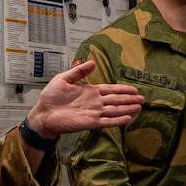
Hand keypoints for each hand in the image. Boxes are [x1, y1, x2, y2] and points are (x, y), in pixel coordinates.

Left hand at [25, 60, 143, 138]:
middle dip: (129, 99)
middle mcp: (95, 102)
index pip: (110, 89)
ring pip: (114, 110)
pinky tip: (127, 118)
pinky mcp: (90, 122)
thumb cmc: (51, 97)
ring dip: (127, 108)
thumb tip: (92, 63)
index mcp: (90, 91)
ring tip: (139, 107)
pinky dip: (117, 120)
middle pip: (116, 100)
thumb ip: (78, 72)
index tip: (134, 89)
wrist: (43, 113)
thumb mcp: (63, 79)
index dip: (122, 89)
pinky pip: (107, 121)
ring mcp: (94, 112)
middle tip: (142, 99)